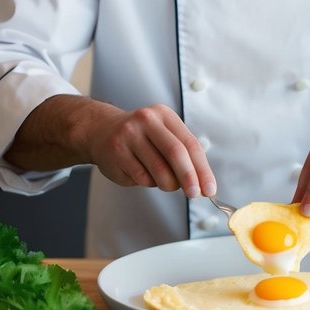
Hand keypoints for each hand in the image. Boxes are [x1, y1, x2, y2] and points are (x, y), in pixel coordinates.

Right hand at [6, 96, 216, 200]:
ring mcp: (130, 135)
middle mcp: (147, 121)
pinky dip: (148, 183)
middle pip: (176, 153)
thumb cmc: (140, 137)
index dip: (202, 169)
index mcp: (165, 115)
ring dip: (167, 184)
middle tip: (194, 194)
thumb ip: (182, 155)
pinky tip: (143, 175)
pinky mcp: (117, 152)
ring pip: (158, 170)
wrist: (100, 130)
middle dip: (189, 178)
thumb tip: (202, 184)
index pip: (190, 144)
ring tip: (166, 184)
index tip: (209, 188)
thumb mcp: (163, 135)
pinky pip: (141, 177)